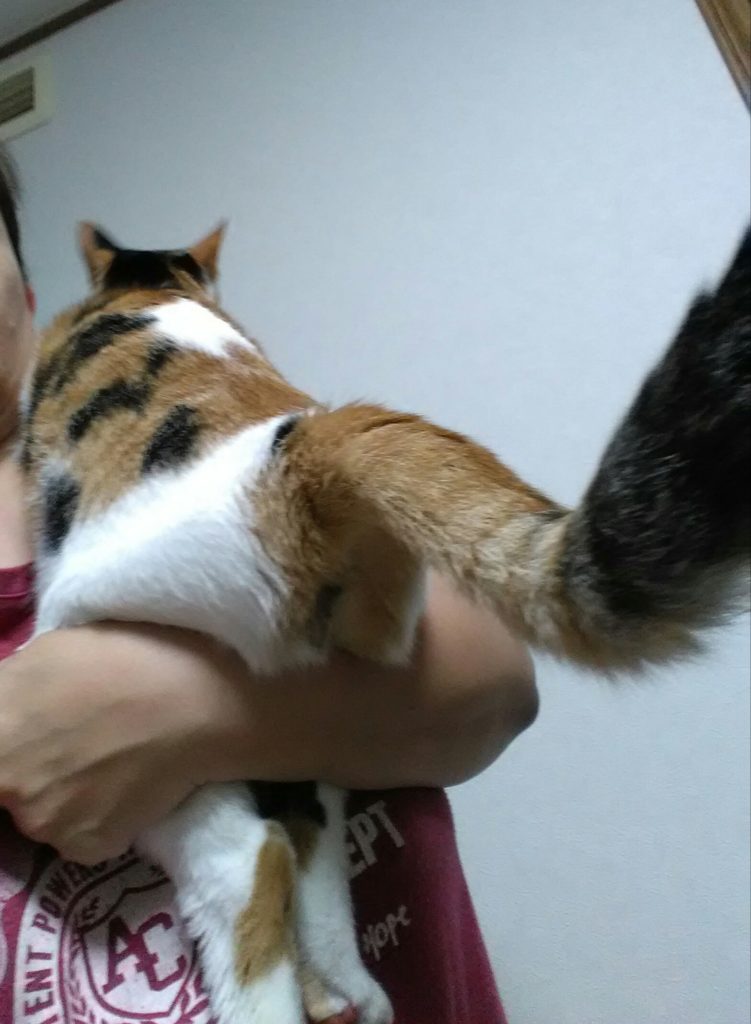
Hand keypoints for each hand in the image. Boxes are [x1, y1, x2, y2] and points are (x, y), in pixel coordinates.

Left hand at [0, 623, 233, 863]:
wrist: (199, 703)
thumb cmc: (128, 659)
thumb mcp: (49, 651)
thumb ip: (11, 691)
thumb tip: (6, 711)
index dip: (9, 752)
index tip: (28, 741)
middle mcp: (7, 785)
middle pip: (7, 787)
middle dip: (30, 769)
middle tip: (75, 741)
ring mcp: (44, 823)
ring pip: (42, 813)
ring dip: (65, 794)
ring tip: (110, 759)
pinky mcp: (85, 847)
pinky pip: (79, 834)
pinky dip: (98, 815)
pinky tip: (127, 782)